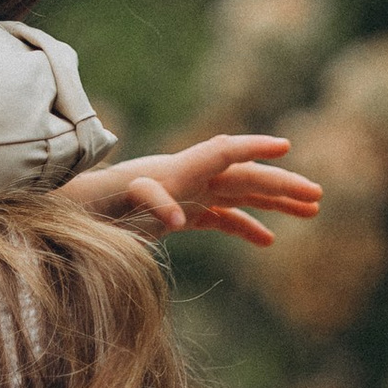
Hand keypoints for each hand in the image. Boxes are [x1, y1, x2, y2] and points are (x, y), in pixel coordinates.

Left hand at [67, 134, 322, 250]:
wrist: (70, 214)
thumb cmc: (92, 207)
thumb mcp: (118, 205)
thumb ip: (147, 202)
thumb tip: (179, 218)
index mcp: (177, 171)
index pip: (224, 150)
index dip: (254, 147)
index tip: (285, 148)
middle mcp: (188, 177)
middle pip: (243, 175)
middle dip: (281, 185)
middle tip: (318, 195)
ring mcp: (189, 193)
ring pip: (241, 194)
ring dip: (275, 202)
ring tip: (313, 211)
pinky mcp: (184, 212)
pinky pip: (223, 217)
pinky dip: (246, 226)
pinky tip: (269, 241)